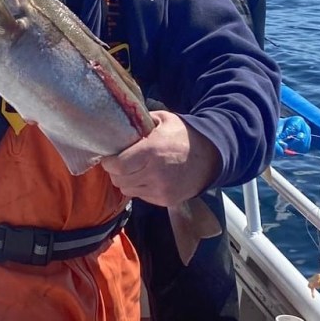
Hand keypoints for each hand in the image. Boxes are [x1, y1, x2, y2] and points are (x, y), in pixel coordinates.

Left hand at [101, 111, 221, 205]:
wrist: (211, 157)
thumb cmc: (184, 136)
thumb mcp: (164, 120)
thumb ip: (141, 121)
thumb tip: (120, 121)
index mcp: (152, 151)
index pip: (117, 165)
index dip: (109, 162)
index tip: (110, 156)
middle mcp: (155, 173)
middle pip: (119, 180)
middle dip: (115, 172)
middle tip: (118, 164)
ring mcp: (161, 190)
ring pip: (128, 190)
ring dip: (126, 181)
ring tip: (132, 170)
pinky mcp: (165, 200)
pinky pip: (141, 197)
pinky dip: (139, 188)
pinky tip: (147, 177)